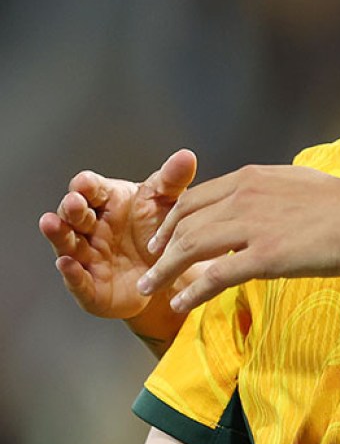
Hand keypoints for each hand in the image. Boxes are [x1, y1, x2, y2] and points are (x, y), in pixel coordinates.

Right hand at [40, 149, 197, 320]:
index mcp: (109, 203)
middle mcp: (94, 228)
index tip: (86, 183)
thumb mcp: (169, 204)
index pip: (92, 189)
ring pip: (68, 244)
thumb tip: (186, 156)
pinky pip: (78, 280)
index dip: (86, 186)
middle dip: (72, 208)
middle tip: (74, 202)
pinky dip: (71, 273)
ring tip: (50, 223)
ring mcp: (89, 257)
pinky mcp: (91, 287)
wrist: (172, 276)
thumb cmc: (162, 234)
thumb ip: (173, 181)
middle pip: (75, 215)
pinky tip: (66, 264)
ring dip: (58, 234)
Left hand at [140, 164, 339, 312]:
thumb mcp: (298, 181)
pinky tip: (180, 303)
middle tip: (151, 266)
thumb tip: (266, 198)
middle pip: (185, 223)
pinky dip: (192, 291)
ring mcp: (252, 227)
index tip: (163, 238)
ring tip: (151, 288)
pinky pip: (215, 276)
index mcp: (250, 178)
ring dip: (164, 271)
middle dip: (161, 247)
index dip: (172, 220)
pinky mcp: (264, 256)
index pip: (195, 198)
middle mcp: (243, 197)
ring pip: (191, 248)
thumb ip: (272, 190)